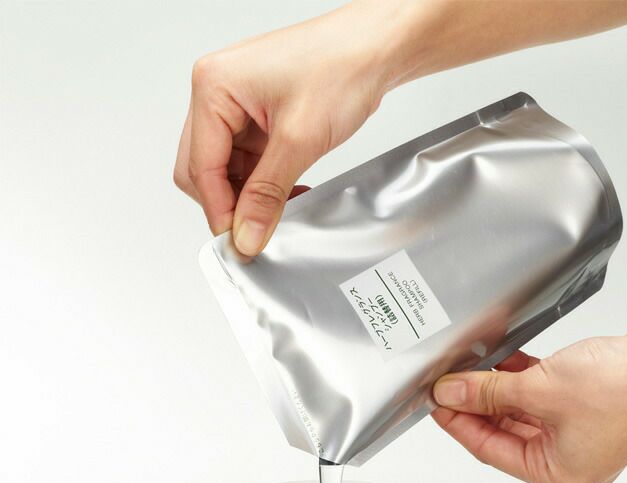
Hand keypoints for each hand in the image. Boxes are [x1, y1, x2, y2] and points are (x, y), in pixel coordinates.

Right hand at [174, 3, 396, 254]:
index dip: (219, 210)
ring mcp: (237, 105)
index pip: (200, 167)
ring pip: (227, 170)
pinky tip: (285, 194)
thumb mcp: (300, 139)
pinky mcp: (257, 116)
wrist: (376, 47)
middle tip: (255, 231)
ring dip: (250, 195)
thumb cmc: (341, 65)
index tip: (239, 241)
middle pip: (203, 169)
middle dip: (229, 203)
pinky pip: (248, 162)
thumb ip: (267, 194)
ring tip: (279, 210)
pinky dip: (263, 184)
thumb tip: (246, 233)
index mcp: (213, 87)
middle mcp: (218, 93)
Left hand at [432, 316, 626, 482]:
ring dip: (495, 389)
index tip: (436, 403)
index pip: (488, 450)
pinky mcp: (582, 406)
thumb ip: (489, 392)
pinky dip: (519, 379)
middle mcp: (567, 459)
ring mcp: (576, 432)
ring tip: (468, 368)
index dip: (457, 424)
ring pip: (519, 411)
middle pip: (502, 431)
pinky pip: (538, 395)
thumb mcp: (540, 390)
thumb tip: (452, 393)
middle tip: (447, 383)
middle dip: (474, 404)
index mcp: (558, 475)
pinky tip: (500, 362)